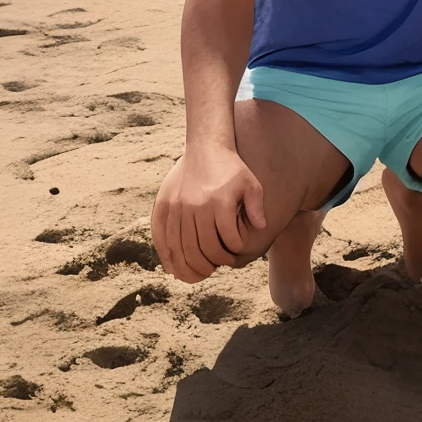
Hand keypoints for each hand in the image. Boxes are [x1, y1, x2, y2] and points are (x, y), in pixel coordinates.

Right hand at [151, 143, 266, 281]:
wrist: (205, 147)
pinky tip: (175, 269)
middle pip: (201, 249)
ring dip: (189, 267)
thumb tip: (261, 227)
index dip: (234, 251)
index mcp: (219, 201)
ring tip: (199, 274)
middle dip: (211, 264)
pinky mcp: (162, 206)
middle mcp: (195, 205)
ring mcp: (176, 207)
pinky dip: (167, 257)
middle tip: (216, 267)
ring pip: (179, 248)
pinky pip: (160, 238)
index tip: (235, 251)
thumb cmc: (231, 168)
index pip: (227, 240)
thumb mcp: (251, 183)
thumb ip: (256, 206)